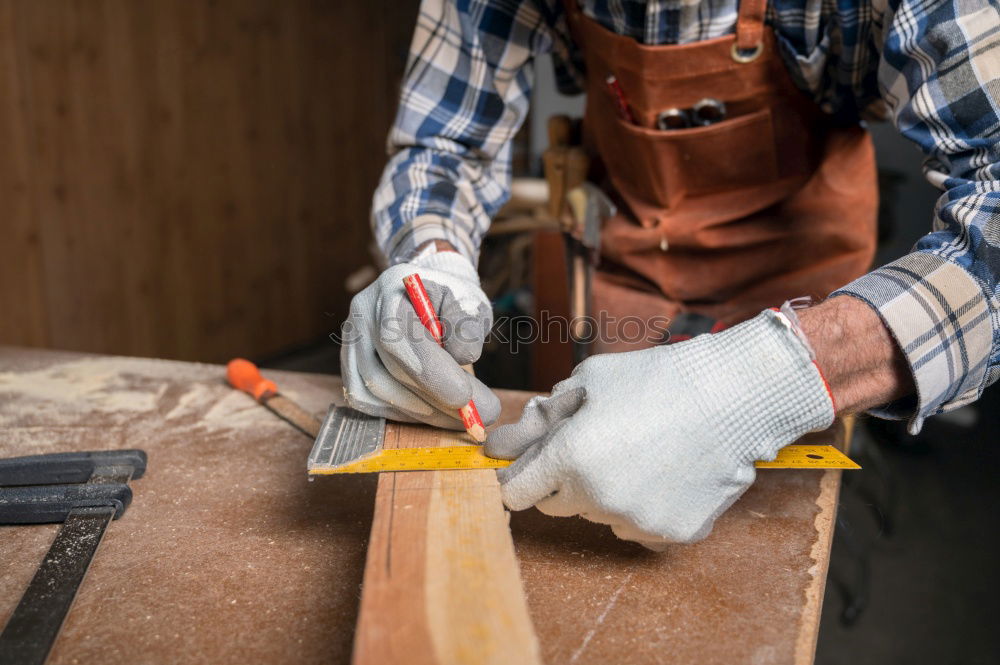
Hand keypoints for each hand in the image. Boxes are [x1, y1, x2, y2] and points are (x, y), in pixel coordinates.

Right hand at [340, 246, 499, 428]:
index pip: (399, 337)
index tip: (464, 398)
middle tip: (474, 416)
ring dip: (422, 412)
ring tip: (461, 417)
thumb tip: (463, 356)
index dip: (430, 372)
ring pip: (377, 391)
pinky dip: (404, 413)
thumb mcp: (469, 301)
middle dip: (434, 399)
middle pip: (388, 370)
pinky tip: (434, 413)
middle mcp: (361, 316)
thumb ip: (468, 325)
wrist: (425, 294)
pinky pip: (370, 402)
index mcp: (390, 290)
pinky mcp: (350, 368)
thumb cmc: (450, 300)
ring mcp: (351, 343)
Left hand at [485, 309, 834, 547]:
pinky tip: (662, 473)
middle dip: (560, 480)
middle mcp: (596, 497)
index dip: (516, 478)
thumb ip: (540, 418)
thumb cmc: (655, 380)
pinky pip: (636, 526)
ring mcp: (634, 519)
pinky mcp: (669, 533)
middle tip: (590, 447)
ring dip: (602, 493)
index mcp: (568, 457)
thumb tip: (501, 444)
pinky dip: (640, 506)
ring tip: (637, 453)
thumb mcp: (587, 382)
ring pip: (596, 515)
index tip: (524, 469)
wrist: (731, 397)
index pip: (515, 492)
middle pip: (553, 504)